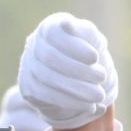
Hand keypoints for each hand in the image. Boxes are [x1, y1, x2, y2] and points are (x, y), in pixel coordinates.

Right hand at [17, 12, 117, 130]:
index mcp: (49, 28)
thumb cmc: (88, 53)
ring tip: (99, 95)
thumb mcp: (92, 40)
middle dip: (78, 69)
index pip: (53, 33)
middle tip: (102, 77)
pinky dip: (69, 101)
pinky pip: (45, 95)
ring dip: (76, 88)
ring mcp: (27, 67)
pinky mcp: (28, 88)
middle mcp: (33, 45)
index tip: (95, 57)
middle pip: (49, 57)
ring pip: (46, 78)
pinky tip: (89, 105)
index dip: (74, 46)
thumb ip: (85, 32)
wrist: (81, 80)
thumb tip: (66, 24)